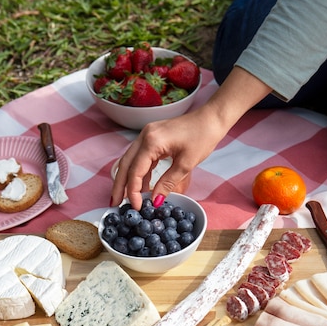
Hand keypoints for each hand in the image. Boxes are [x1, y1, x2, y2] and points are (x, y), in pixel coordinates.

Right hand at [110, 67, 271, 209]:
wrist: (211, 119)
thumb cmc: (202, 137)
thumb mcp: (186, 164)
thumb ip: (168, 183)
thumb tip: (155, 201)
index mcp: (151, 141)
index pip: (135, 171)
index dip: (133, 191)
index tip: (136, 206)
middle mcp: (144, 136)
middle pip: (125, 165)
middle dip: (120, 186)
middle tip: (115, 204)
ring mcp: (147, 135)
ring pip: (130, 161)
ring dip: (127, 179)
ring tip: (125, 198)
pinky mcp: (152, 138)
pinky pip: (140, 157)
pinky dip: (139, 172)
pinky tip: (142, 186)